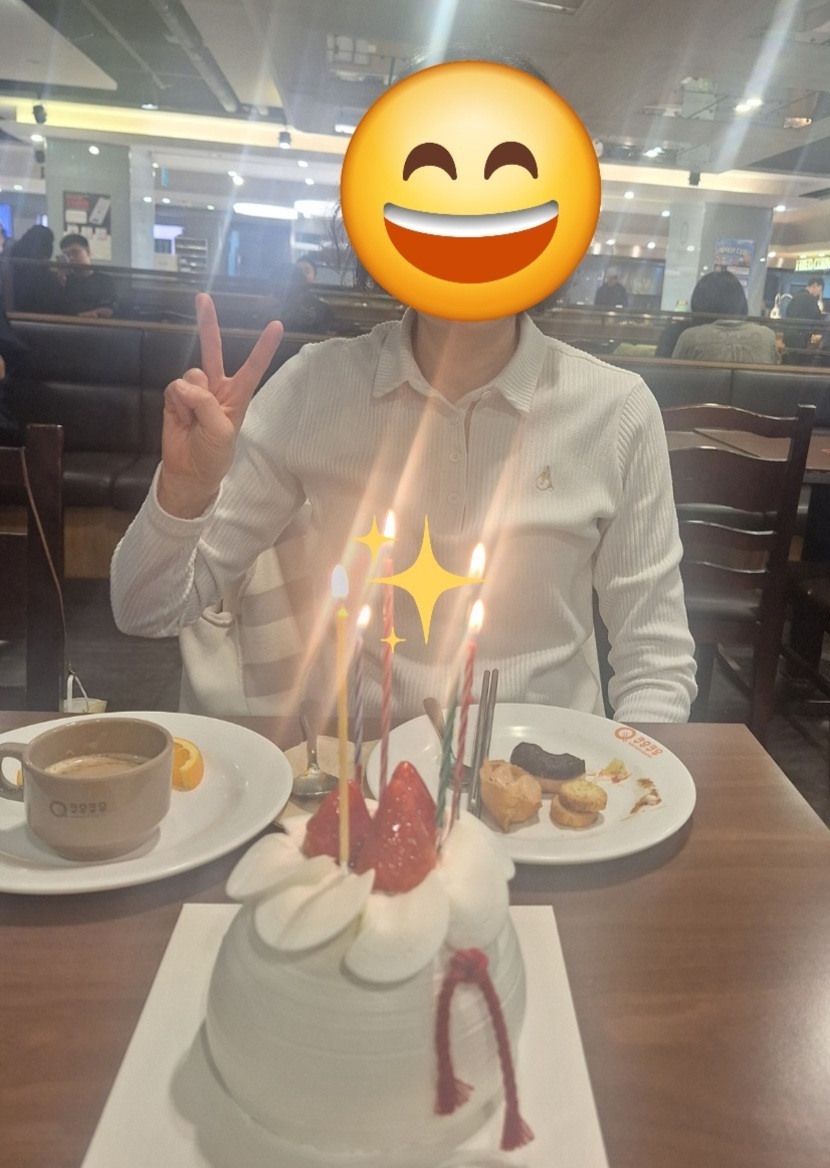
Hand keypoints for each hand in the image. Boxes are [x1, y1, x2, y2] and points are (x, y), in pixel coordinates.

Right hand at [158, 293, 282, 516]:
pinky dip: (176, 403)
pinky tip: (180, 418)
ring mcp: (195, 391)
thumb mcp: (221, 432)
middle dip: (208, 324)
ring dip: (191, 397)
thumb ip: (206, 404)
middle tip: (202, 298)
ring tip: (194, 420)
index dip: (263, 347)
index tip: (276, 324)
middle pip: (213, 350)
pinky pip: (174, 387)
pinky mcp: (175, 397)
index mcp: (238, 396)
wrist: (189, 472)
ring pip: (191, 375)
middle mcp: (217, 388)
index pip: (253, 367)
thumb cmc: (214, 455)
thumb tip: (184, 384)